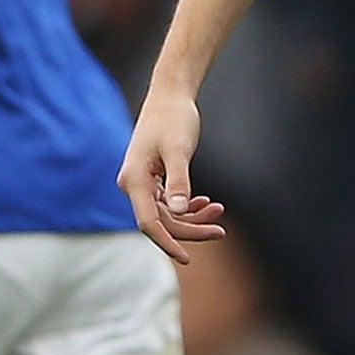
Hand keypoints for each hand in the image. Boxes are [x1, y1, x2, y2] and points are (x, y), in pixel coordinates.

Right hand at [117, 88, 225, 263]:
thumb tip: (179, 209)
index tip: (187, 259)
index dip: (168, 243)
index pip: (149, 223)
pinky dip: (187, 206)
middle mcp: (133, 185)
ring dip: (192, 217)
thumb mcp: (179, 149)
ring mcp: (142, 183)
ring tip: (218, 211)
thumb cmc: (173, 118)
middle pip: (162, 222)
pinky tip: (205, 203)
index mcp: (134, 180)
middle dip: (190, 229)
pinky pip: (167, 203)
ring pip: (167, 214)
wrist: (170, 95)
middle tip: (221, 231)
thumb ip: (178, 180)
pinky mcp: (152, 178)